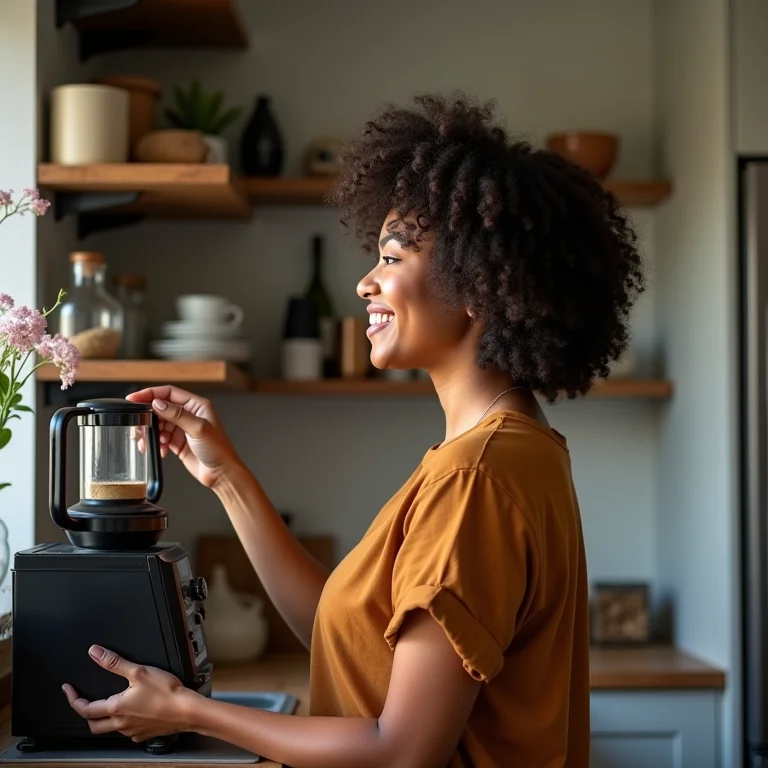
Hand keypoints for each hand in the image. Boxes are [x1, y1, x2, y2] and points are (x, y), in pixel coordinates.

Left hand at [62, 645, 195, 742]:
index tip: (68, 689)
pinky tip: (132, 714)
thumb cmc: (166, 692)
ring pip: (110, 729)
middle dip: (85, 714)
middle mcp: (121, 723)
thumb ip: (114, 663)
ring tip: (108, 706)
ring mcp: (132, 731)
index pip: (85, 708)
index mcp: (116, 707)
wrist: (186, 711)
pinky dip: (124, 724)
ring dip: (104, 719)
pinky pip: (127, 732)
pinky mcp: (144, 735)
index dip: (73, 699)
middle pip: (93, 725)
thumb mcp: (139, 671)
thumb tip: (95, 653)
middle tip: (84, 702)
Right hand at [126, 385, 240, 488]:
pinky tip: (160, 450)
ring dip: (151, 432)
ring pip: (158, 424)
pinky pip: (160, 438)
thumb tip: (157, 403)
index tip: (134, 398)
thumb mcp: (198, 429)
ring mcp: (182, 428)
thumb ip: (177, 415)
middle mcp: (189, 414)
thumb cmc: (218, 449)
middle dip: (148, 417)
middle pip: (161, 408)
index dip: (151, 394)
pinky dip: (156, 443)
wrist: (221, 473)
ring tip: (148, 442)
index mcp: (197, 405)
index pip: (169, 393)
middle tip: (139, 425)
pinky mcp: (177, 442)